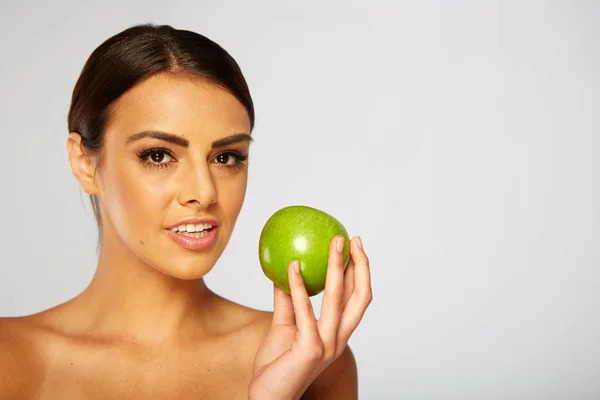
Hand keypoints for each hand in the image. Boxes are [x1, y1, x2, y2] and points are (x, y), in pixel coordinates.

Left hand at [248, 236, 371, 399]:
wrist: (267, 398)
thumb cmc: (276, 366)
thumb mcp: (283, 326)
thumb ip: (287, 301)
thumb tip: (285, 270)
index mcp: (337, 333)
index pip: (357, 298)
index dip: (359, 271)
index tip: (353, 245)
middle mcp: (338, 338)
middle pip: (360, 296)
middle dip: (360, 265)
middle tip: (351, 238)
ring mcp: (327, 345)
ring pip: (339, 299)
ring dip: (337, 267)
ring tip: (332, 243)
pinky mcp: (310, 349)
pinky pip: (304, 310)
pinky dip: (298, 285)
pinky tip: (292, 266)